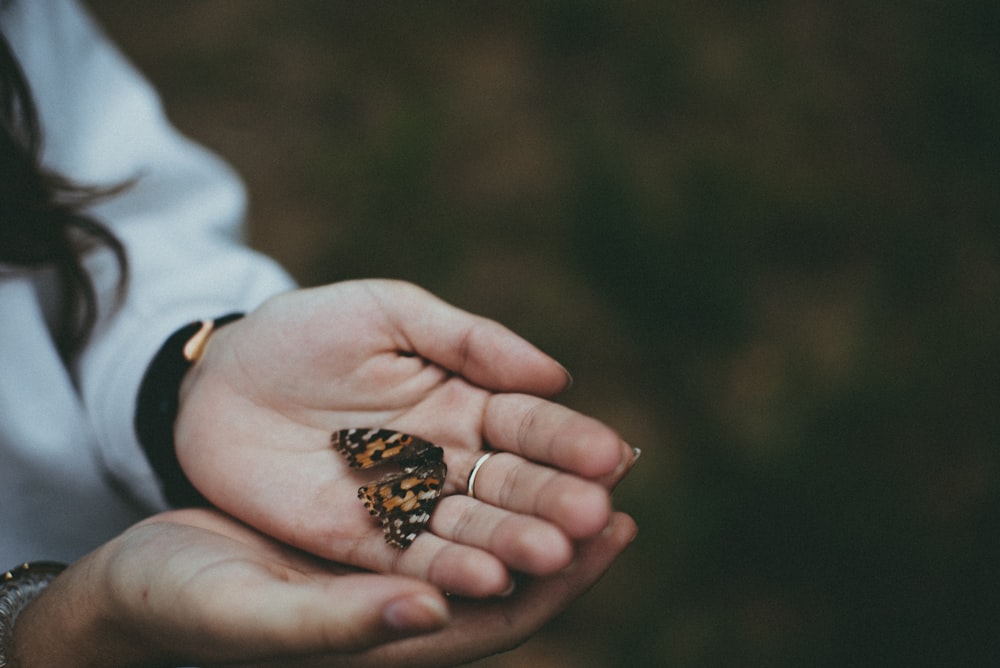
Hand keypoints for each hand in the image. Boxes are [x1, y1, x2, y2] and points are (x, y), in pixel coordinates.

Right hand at [12, 508, 635, 667]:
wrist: (135, 579)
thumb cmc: (184, 606)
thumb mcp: (255, 616)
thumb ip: (343, 624)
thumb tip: (439, 606)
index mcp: (391, 636)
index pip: (501, 617)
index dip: (558, 581)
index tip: (609, 531)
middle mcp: (403, 599)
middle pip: (505, 562)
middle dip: (560, 524)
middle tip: (616, 479)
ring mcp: (385, 553)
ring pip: (478, 518)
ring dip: (532, 489)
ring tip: (586, 452)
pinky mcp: (363, 515)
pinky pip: (437, 489)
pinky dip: (479, 463)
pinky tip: (506, 426)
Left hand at [175, 280, 635, 596]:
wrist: (219, 376)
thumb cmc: (308, 330)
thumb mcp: (388, 312)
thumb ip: (470, 340)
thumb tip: (558, 377)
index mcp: (466, 400)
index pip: (529, 425)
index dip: (569, 440)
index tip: (611, 455)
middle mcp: (448, 457)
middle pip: (512, 484)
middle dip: (552, 499)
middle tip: (593, 516)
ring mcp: (407, 502)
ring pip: (472, 529)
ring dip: (513, 543)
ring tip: (552, 554)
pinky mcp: (360, 540)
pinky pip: (412, 559)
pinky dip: (450, 572)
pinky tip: (487, 580)